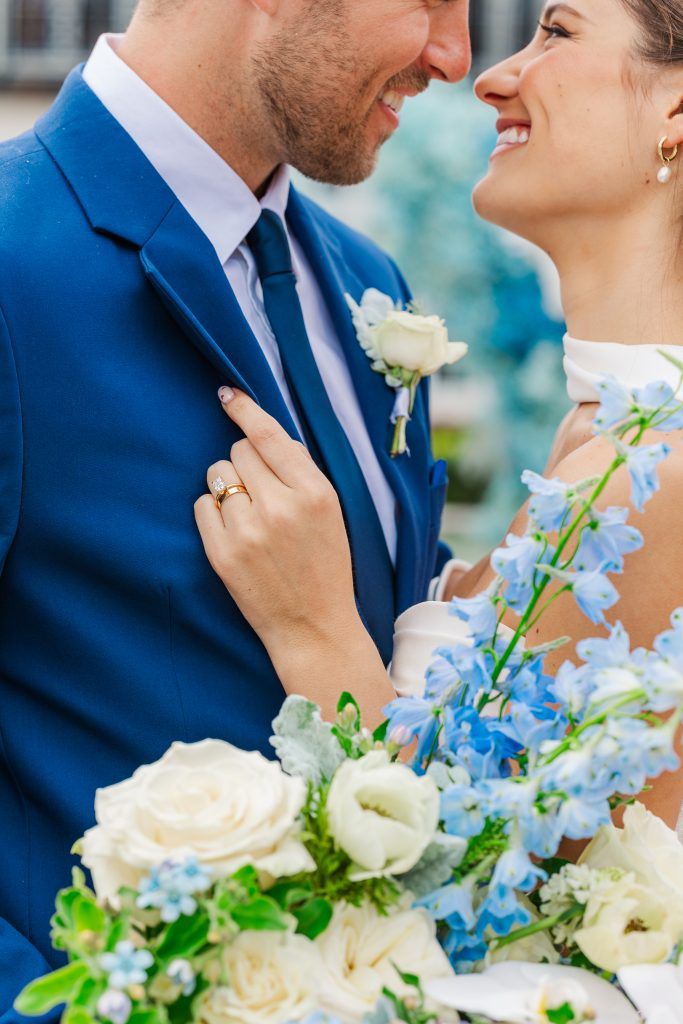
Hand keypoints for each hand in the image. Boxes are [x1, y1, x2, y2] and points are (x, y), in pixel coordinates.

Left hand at [195, 388, 359, 654]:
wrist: (313, 626)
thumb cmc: (325, 566)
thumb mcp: (332, 513)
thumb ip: (301, 472)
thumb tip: (266, 435)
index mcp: (315, 493)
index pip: (269, 435)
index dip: (244, 410)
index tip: (226, 394)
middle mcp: (281, 507)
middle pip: (239, 451)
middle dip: (246, 464)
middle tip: (262, 493)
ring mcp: (248, 531)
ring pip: (217, 475)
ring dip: (228, 486)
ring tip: (250, 515)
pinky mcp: (222, 553)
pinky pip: (202, 505)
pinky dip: (213, 512)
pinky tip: (234, 532)